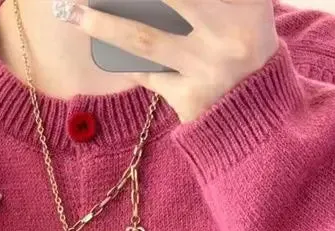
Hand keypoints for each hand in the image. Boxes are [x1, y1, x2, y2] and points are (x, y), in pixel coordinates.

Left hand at [60, 0, 279, 122]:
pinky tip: (104, 49)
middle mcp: (228, 35)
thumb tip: (152, 3)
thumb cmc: (246, 49)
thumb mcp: (245, 11)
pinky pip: (149, 75)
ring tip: (72, 11)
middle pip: (172, 1)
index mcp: (248, 5)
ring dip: (106, 24)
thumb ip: (214, 3)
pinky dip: (127, 61)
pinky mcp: (190, 99)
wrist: (262, 116)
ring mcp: (206, 70)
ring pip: (146, 40)